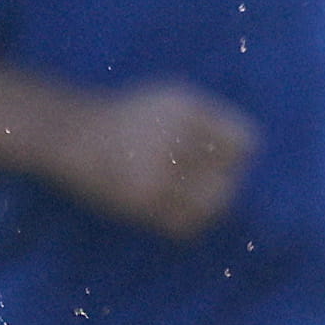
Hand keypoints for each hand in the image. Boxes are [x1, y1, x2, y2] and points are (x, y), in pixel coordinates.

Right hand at [65, 80, 259, 238]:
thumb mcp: (170, 100)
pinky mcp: (142, 201)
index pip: (241, 143)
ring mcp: (157, 173)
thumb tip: (249, 151)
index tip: (224, 159)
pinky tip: (178, 212)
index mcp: (185, 109)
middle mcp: (174, 139)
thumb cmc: (131, 117)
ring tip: (197, 200)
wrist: (74, 135)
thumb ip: (208, 120)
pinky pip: (186, 224)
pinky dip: (189, 222)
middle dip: (224, 182)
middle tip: (211, 183)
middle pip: (229, 177)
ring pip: (213, 203)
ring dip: (210, 206)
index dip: (238, 155)